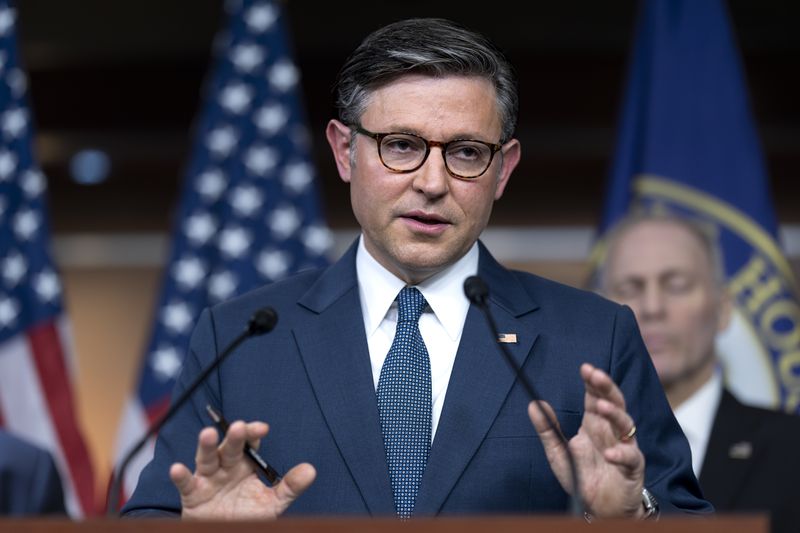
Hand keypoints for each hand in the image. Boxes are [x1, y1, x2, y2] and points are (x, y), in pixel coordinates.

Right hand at [169, 420, 315, 519]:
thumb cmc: (247, 516)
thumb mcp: (271, 503)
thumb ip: (289, 487)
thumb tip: (311, 470)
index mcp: (244, 464)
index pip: (249, 443)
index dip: (253, 433)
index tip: (263, 428)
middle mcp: (225, 467)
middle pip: (229, 448)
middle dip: (234, 438)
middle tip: (240, 427)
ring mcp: (208, 479)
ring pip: (206, 459)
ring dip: (206, 447)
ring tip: (208, 434)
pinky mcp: (192, 495)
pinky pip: (186, 484)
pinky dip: (181, 476)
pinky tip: (177, 468)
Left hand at [528, 363, 644, 517]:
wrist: (599, 509)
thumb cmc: (581, 477)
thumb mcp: (558, 452)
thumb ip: (547, 429)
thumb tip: (534, 403)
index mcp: (594, 425)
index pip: (595, 397)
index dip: (592, 383)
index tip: (585, 368)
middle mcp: (611, 432)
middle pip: (613, 403)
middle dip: (606, 388)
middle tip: (596, 375)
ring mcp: (624, 448)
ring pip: (626, 425)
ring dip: (614, 414)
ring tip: (600, 406)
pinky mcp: (632, 468)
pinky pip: (631, 457)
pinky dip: (621, 453)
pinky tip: (610, 453)